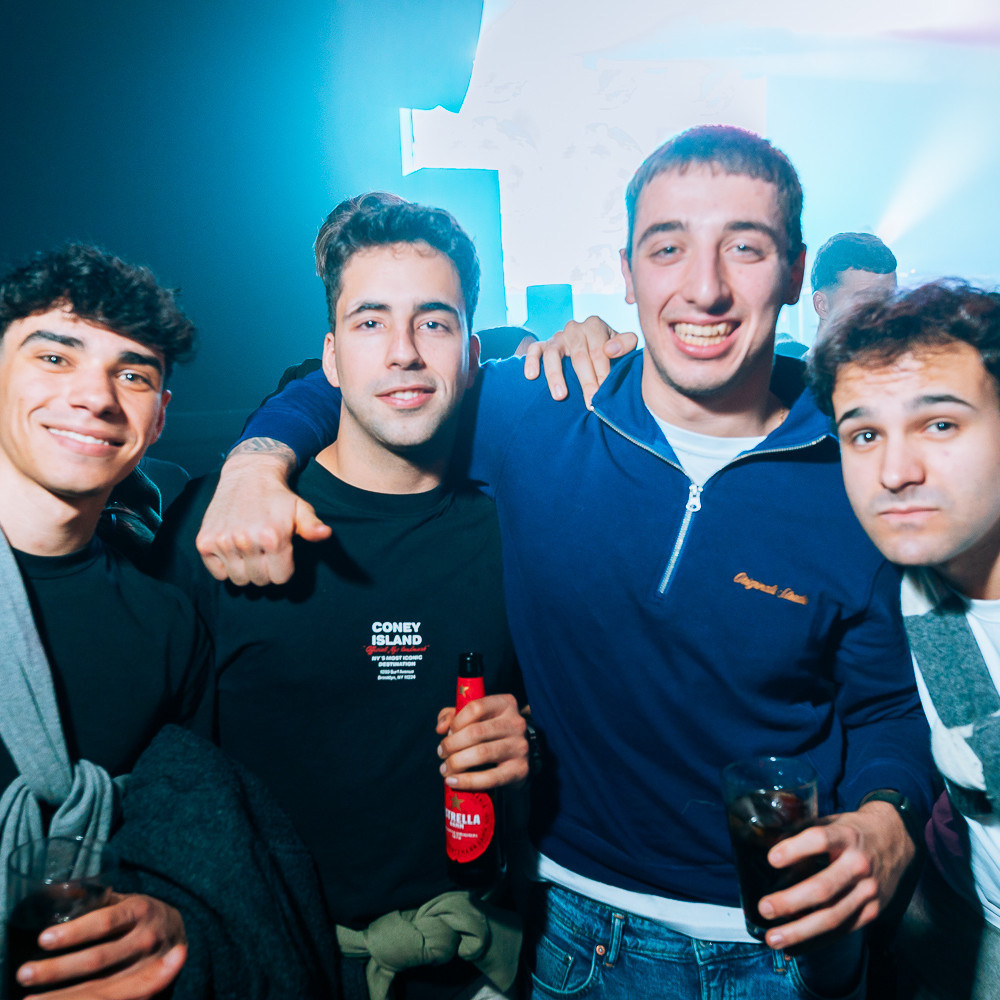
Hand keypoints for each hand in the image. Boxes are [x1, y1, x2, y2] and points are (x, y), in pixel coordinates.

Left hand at [15, 893, 185, 998]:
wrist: (179, 935)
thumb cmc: (140, 916)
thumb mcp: (126, 900)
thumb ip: (98, 900)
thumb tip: (53, 893)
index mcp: (140, 910)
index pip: (105, 923)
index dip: (74, 933)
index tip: (43, 939)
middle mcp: (146, 939)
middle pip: (98, 959)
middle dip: (58, 969)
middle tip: (24, 973)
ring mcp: (147, 968)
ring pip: (102, 988)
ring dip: (64, 997)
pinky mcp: (148, 990)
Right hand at [195, 440, 330, 585]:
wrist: (247, 475)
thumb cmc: (277, 496)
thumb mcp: (300, 509)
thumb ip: (312, 526)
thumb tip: (325, 534)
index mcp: (273, 536)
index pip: (280, 578)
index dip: (283, 569)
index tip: (280, 555)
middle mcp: (246, 540)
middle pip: (260, 581)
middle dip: (265, 570)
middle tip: (264, 552)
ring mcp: (223, 541)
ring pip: (239, 580)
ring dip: (246, 570)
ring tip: (250, 551)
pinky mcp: (204, 541)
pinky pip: (218, 574)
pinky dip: (225, 567)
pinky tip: (233, 550)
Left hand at [436, 694, 528, 789]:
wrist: (519, 757)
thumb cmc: (491, 734)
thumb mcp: (475, 718)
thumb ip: (453, 716)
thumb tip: (441, 728)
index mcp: (505, 704)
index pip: (475, 708)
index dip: (456, 722)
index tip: (447, 733)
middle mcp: (516, 723)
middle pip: (476, 732)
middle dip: (451, 744)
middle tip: (441, 753)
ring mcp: (520, 746)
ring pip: (481, 753)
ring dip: (456, 763)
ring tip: (445, 769)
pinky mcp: (520, 769)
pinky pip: (490, 777)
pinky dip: (467, 781)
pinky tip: (453, 781)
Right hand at [522, 317, 638, 406]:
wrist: (591, 345)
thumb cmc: (609, 349)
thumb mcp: (623, 344)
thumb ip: (625, 343)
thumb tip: (610, 350)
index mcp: (594, 325)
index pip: (599, 351)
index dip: (603, 373)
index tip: (604, 393)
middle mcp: (575, 328)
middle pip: (579, 356)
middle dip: (586, 381)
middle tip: (590, 403)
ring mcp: (557, 336)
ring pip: (553, 353)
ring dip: (556, 375)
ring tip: (560, 396)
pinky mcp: (543, 344)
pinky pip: (533, 350)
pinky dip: (530, 361)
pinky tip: (531, 376)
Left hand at [757, 801, 914, 950]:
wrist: (895, 840)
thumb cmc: (851, 831)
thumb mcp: (830, 822)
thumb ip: (801, 833)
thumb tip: (768, 849)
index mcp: (846, 836)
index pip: (820, 840)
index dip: (795, 849)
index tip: (771, 860)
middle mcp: (859, 865)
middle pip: (824, 887)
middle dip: (790, 901)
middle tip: (764, 908)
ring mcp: (869, 891)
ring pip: (833, 916)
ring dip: (800, 931)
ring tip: (774, 938)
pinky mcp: (873, 911)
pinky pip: (843, 931)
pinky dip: (817, 941)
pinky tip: (795, 947)